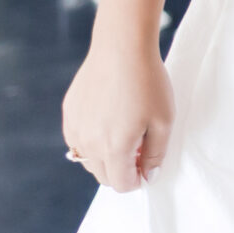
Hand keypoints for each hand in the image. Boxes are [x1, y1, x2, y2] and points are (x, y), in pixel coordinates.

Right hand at [61, 35, 174, 192]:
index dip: (137, 180)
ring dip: (106, 157)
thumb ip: (156, 154)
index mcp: (114, 148)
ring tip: (125, 133)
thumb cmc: (148, 83)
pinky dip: (92, 140)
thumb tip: (148, 177)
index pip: (121, 184)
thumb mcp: (164, 120)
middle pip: (103, 176)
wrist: (121, 48)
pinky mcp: (69, 114)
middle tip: (140, 148)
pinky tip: (108, 120)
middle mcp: (89, 143)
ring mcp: (75, 129)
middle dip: (122, 170)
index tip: (147, 167)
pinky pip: (78, 140)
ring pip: (88, 160)